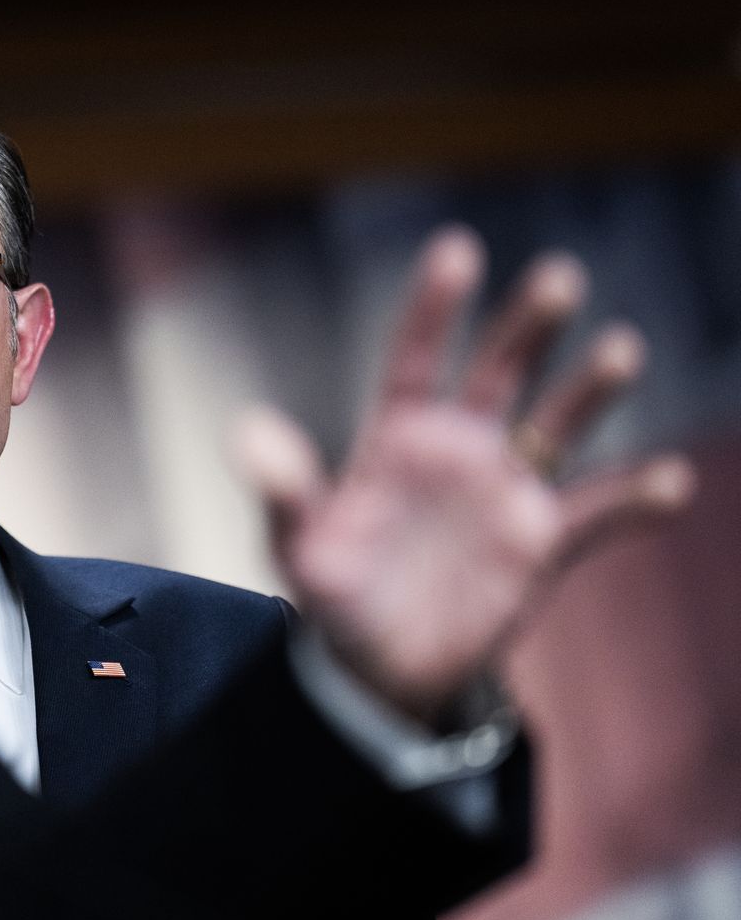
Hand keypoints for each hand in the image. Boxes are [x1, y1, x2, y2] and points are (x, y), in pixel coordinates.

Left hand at [234, 226, 695, 722]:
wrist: (378, 669)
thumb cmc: (333, 597)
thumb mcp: (297, 546)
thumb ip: (283, 490)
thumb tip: (249, 431)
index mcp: (395, 437)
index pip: (417, 358)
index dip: (435, 307)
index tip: (457, 249)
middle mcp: (458, 449)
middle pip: (498, 372)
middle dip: (527, 325)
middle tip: (559, 277)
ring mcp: (504, 491)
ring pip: (557, 425)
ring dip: (589, 389)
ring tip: (620, 348)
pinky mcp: (542, 543)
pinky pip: (597, 514)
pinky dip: (635, 498)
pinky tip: (670, 481)